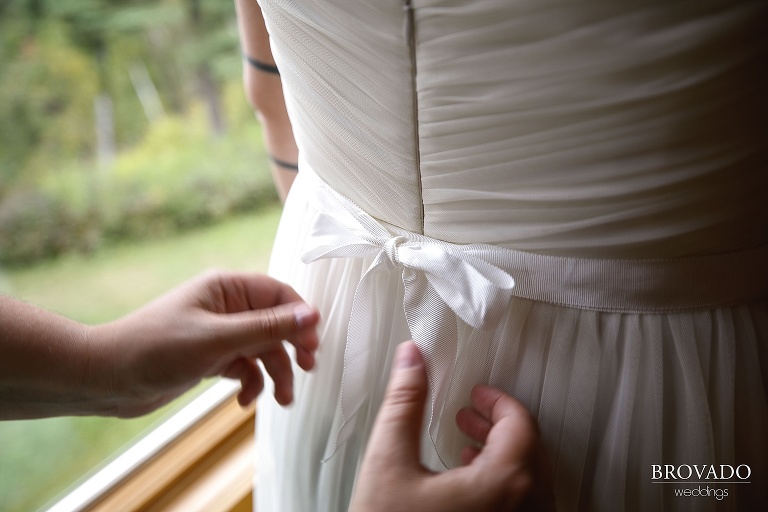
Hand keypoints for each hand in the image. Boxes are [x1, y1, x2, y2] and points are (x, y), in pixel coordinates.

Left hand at [89, 270, 319, 416]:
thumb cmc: (156, 348)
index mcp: (227, 288)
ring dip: (274, 374)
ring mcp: (219, 334)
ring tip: (281, 399)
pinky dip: (250, 384)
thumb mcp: (218, 339)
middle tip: (306, 369)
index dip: (300, 319)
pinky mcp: (211, 358)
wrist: (107, 378)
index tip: (312, 345)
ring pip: (262, 351)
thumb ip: (267, 328)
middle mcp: (226, 307)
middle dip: (290, 349)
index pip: (279, 295)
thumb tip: (312, 314)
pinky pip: (244, 368)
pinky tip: (243, 400)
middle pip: (275, 325)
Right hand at [350, 341, 553, 511]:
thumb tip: (412, 361)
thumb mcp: (388, 463)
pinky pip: (523, 507)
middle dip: (497, 426)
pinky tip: (469, 484)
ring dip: (501, 455)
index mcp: (503, 485)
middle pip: (529, 451)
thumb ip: (404, 403)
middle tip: (470, 414)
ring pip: (529, 481)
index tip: (477, 395)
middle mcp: (524, 511)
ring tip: (466, 445)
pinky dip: (504, 485)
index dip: (497, 402)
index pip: (520, 425)